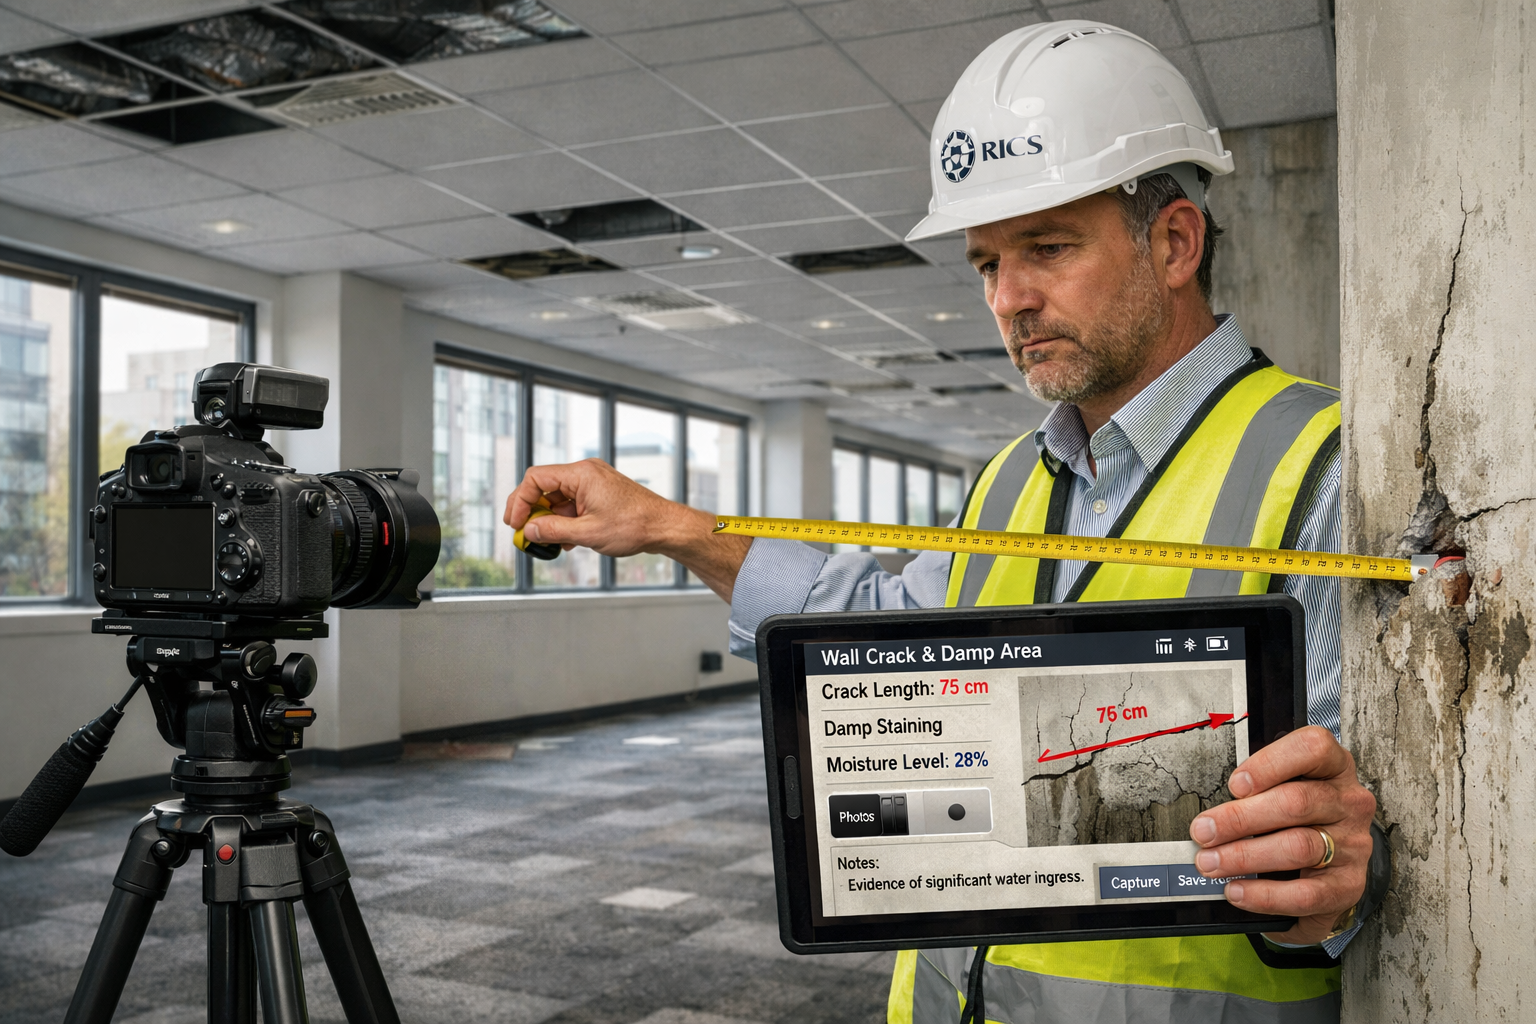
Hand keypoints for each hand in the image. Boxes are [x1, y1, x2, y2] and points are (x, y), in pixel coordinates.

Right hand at [502, 459, 751, 599]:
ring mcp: (594, 482)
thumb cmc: (635, 526)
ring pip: (558, 497)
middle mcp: (586, 472)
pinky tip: (567, 540)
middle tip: (522, 532)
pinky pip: (572, 503)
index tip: (516, 524)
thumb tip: (529, 531)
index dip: (521, 501)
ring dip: (550, 519)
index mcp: (581, 474)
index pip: (536, 479)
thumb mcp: (588, 533)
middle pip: (544, 486)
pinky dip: (565, 520)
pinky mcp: (600, 494)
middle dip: (532, 511)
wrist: (664, 527)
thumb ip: (554, 531)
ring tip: (549, 542)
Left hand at [1189, 725, 1375, 945]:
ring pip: (1299, 846)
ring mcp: (1353, 845)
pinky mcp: (1349, 885)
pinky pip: (1306, 893)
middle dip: (1240, 819)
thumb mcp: (1282, 789)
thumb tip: (1207, 817)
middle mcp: (1349, 803)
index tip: (1235, 785)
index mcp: (1333, 768)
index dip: (1271, 763)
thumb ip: (1255, 790)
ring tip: (1211, 862)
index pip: (1313, 748)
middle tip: (1203, 832)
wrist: (1331, 866)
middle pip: (1296, 802)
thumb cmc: (1296, 818)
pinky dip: (1265, 894)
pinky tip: (1237, 891)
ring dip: (1245, 856)